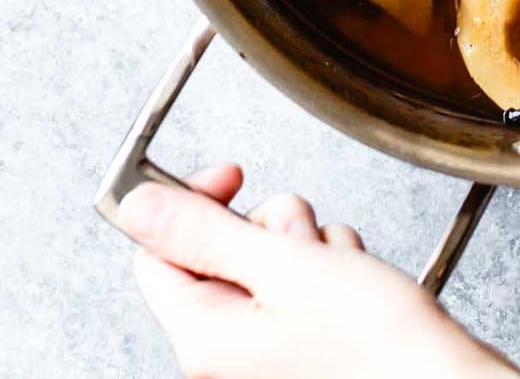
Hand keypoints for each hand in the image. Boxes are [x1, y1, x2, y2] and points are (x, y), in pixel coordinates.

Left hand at [119, 167, 517, 378]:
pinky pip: (305, 276)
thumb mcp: (283, 267)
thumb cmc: (373, 346)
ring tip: (338, 268)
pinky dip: (332, 265)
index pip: (160, 251)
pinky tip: (355, 282)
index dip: (194, 202)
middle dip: (272, 224)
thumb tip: (139, 206)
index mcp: (203, 336)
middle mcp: (227, 348)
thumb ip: (205, 233)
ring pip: (271, 255)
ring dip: (309, 242)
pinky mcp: (305, 339)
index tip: (235, 176)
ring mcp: (267, 345)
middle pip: (224, 248)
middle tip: (303, 242)